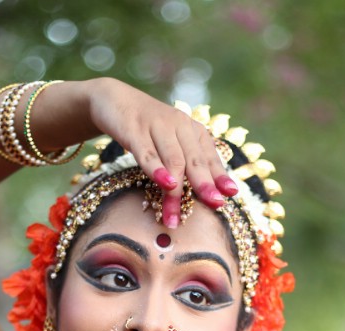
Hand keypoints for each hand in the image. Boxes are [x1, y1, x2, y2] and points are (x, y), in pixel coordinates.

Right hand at [84, 78, 237, 227]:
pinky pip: (147, 153)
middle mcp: (179, 125)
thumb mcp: (170, 143)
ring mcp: (157, 126)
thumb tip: (203, 193)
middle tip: (216, 205)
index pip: (209, 157)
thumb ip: (185, 163)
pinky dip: (157, 169)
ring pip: (173, 161)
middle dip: (206, 185)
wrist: (113, 99)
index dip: (220, 175)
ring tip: (175, 217)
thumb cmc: (146, 128)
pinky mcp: (134, 129)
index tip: (231, 194)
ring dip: (175, 192)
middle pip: (195, 160)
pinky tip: (165, 183)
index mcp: (192, 130)